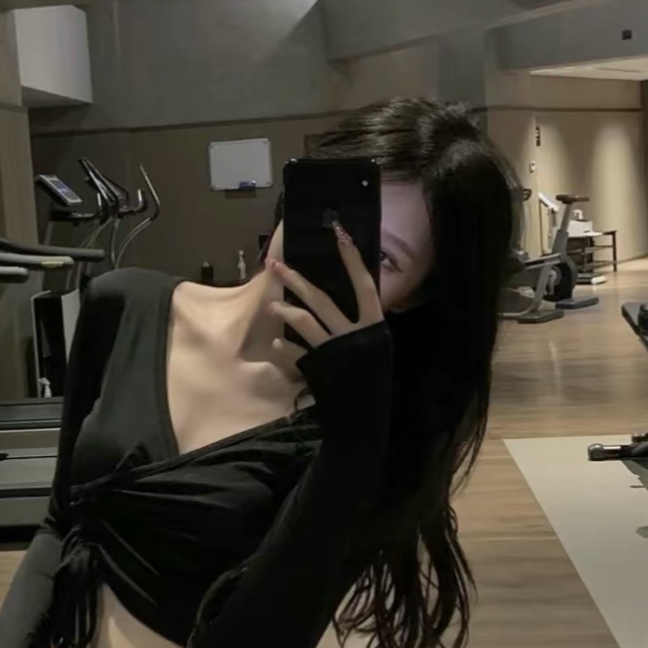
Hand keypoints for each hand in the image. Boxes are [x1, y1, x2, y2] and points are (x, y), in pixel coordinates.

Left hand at [267, 224, 383, 374]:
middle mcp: (353, 334)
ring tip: (272, 307)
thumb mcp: (375, 346)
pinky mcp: (318, 368)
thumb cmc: (370, 376)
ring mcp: (334, 351)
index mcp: (373, 325)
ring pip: (305, 322)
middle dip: (297, 281)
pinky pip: (295, 352)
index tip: (339, 234)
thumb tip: (347, 299)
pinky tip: (277, 344)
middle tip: (276, 266)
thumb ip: (361, 324)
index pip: (363, 285)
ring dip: (285, 311)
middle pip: (322, 300)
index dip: (352, 260)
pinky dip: (285, 348)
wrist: (364, 414)